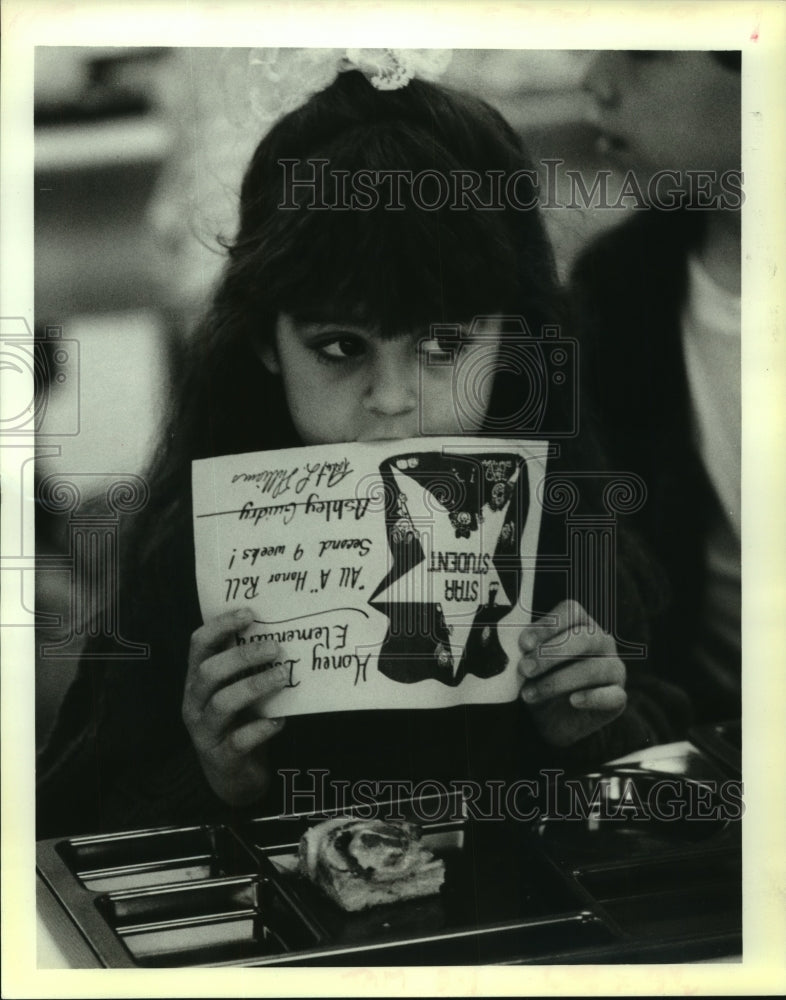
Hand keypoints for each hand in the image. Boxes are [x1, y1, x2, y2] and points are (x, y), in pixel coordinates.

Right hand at [182, 608, 288, 805]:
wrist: (232, 777)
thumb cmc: (238, 722)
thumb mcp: (235, 690)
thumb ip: (246, 667)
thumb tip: (279, 632)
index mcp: (197, 680)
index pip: (199, 645)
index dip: (220, 626)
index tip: (249, 614)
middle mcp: (194, 703)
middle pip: (209, 671)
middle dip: (242, 656)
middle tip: (275, 648)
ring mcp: (205, 731)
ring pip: (223, 703)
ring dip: (255, 686)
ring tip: (282, 677)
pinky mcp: (222, 757)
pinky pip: (239, 740)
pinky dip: (261, 728)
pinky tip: (280, 721)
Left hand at [518, 600, 626, 746]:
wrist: (550, 719)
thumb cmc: (540, 679)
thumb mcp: (529, 661)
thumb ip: (526, 650)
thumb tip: (515, 647)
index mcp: (580, 624)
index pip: (571, 611)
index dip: (547, 625)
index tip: (523, 644)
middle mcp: (602, 642)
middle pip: (584, 638)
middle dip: (550, 654)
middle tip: (525, 669)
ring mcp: (614, 669)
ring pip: (594, 669)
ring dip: (558, 681)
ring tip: (529, 694)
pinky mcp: (618, 697)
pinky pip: (613, 695)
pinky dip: (593, 697)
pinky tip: (573, 701)